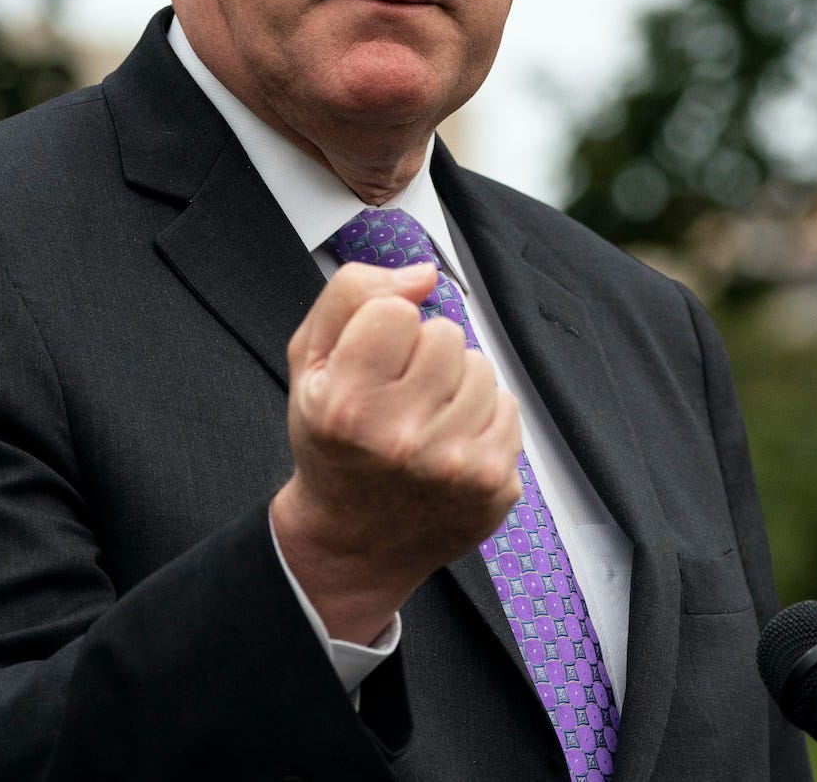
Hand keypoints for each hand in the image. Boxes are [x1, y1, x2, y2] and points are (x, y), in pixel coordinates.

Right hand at [271, 261, 522, 643]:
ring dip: (456, 384)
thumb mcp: (309, 363)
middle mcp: (402, 439)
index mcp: (347, 406)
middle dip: (424, 354)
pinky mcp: (494, 485)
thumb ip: (353, 296)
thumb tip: (424, 275)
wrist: (352, 542)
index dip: (383, 329)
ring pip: (481, 367)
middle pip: (446, 334)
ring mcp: (454, 467)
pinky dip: (482, 418)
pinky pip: (508, 406)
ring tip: (425, 419)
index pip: (396, 311)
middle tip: (398, 395)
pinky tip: (449, 443)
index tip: (370, 364)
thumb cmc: (330, 443)